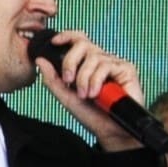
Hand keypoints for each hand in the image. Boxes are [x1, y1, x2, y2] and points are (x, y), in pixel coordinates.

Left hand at [35, 28, 143, 146]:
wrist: (109, 130)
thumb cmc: (91, 115)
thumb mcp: (66, 97)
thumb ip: (52, 79)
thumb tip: (40, 61)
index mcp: (86, 63)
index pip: (78, 40)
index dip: (67, 36)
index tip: (55, 42)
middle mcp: (101, 60)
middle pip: (83, 44)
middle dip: (71, 62)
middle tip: (68, 81)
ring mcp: (114, 64)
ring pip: (93, 56)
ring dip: (84, 78)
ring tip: (86, 95)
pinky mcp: (127, 70)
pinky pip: (106, 65)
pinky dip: (96, 80)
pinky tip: (97, 93)